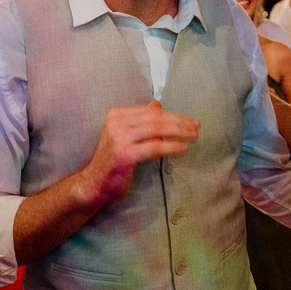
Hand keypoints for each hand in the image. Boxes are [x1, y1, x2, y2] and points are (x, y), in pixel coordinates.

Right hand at [83, 101, 199, 208]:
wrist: (93, 184)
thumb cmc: (112, 161)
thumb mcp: (124, 136)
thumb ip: (140, 121)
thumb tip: (157, 105)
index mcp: (116, 115)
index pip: (151, 111)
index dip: (173, 114)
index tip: (189, 120)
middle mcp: (116, 123)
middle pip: (156, 118)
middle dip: (180, 122)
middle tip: (196, 127)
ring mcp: (119, 138)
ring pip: (157, 130)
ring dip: (180, 132)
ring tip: (194, 136)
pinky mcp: (125, 154)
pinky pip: (155, 147)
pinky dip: (172, 147)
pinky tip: (183, 148)